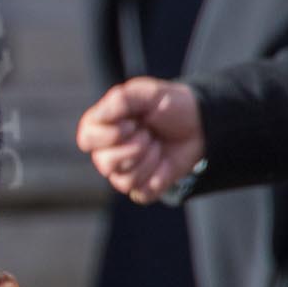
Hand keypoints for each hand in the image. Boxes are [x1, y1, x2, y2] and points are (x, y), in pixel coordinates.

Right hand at [75, 77, 204, 203]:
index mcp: (101, 127)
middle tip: (149, 134)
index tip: (132, 122)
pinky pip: (140, 193)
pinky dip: (157, 177)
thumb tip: (98, 118)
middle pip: (104, 163)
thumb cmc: (170, 105)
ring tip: (158, 145)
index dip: (109, 134)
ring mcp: (123, 172)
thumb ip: (120, 100)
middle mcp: (106, 152)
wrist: (201, 124)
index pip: (87, 139)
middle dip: (134, 147)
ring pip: (122, 180)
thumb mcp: (147, 93)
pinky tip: (164, 163)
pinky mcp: (142, 187)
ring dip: (148, 160)